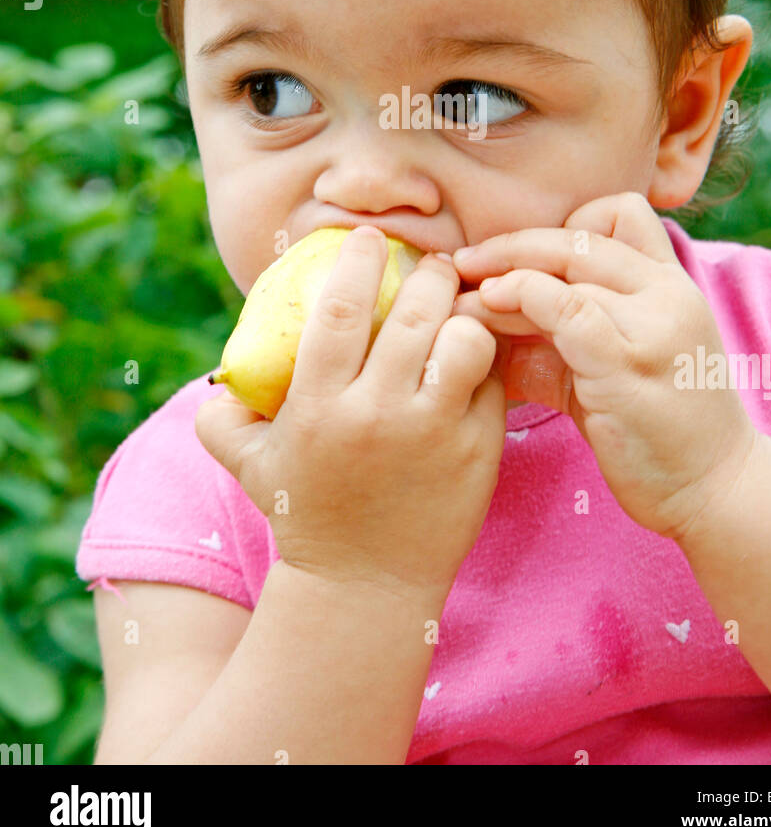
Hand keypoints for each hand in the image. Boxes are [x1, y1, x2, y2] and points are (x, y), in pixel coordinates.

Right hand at [195, 227, 506, 604]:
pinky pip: (492, 382)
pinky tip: (473, 358)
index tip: (369, 239)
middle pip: (415, 311)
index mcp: (319, 407)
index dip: (358, 260)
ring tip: (458, 308)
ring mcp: (434, 434)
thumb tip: (224, 368)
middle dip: (427, 273)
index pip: (341, 309)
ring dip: (464, 313)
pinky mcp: (478, 451)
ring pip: (466, 340)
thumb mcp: (249, 465)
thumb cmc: (306, 514)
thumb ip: (223, 415)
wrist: (365, 587)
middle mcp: (378, 414)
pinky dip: (486, 361)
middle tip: (429, 266)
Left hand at [451, 192, 759, 544]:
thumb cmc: (657, 432)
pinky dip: (520, 297)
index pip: (618, 212)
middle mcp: (668, 292)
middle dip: (511, 244)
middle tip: (462, 264)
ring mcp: (653, 324)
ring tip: (463, 298)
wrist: (716, 492)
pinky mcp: (628, 362)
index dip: (560, 226)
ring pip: (566, 263)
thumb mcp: (609, 366)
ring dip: (504, 274)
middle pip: (578, 234)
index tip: (516, 259)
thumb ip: (558, 334)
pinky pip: (565, 306)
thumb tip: (481, 316)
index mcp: (671, 284)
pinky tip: (489, 312)